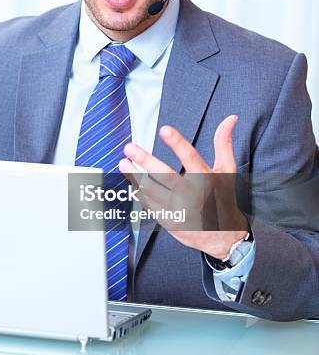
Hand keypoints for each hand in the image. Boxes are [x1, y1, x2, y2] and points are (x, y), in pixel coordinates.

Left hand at [118, 115, 248, 259]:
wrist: (222, 236)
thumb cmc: (222, 197)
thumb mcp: (226, 169)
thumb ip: (223, 143)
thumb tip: (230, 118)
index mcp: (207, 179)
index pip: (191, 157)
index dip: (177, 143)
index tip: (164, 129)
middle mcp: (193, 194)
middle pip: (165, 175)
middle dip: (145, 160)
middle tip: (129, 147)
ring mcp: (180, 210)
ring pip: (153, 191)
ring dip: (135, 176)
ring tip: (123, 163)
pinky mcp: (171, 222)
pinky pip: (150, 206)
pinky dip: (139, 193)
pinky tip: (132, 182)